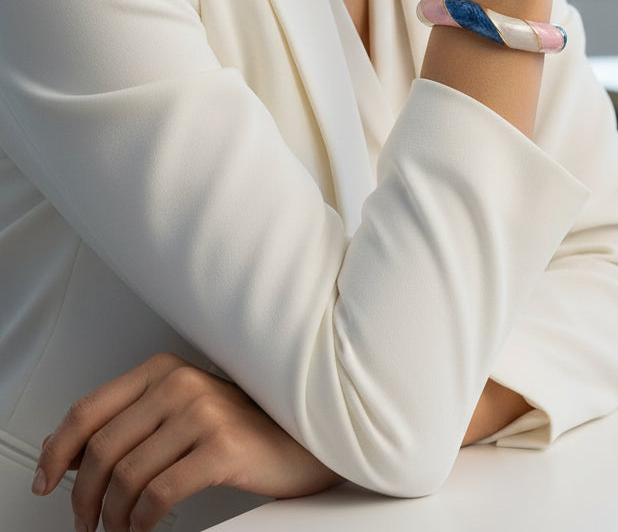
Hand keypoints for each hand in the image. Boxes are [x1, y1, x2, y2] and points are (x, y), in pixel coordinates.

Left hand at [32, 352, 340, 531]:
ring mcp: (203, 413)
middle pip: (100, 449)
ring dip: (112, 517)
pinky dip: (141, 523)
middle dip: (81, 498)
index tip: (44, 482)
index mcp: (165, 369)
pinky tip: (143, 529)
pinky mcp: (222, 447)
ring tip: (117, 530)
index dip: (56, 452)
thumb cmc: (243, 427)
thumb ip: (129, 422)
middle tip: (85, 522)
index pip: (89, 410)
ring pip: (125, 477)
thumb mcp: (181, 411)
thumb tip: (61, 451)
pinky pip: (158, 496)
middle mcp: (181, 383)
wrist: (306, 436)